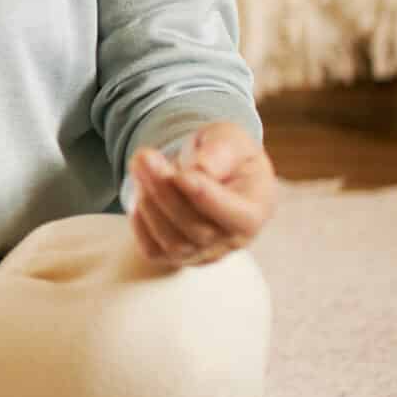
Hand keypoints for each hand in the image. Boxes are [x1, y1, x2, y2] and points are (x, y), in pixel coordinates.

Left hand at [127, 121, 277, 266]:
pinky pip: (153, 251)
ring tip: (141, 166)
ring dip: (149, 203)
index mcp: (255, 210)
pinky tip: (141, 192)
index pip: (237, 217)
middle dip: (165, 192)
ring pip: (173, 244)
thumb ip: (221, 150)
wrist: (210, 170)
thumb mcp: (230, 138)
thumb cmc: (225, 154)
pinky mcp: (178, 257)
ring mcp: (205, 253)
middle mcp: (234, 240)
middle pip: (198, 230)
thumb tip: (202, 169)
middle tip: (144, 156)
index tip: (181, 174)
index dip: (206, 198)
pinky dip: (140, 224)